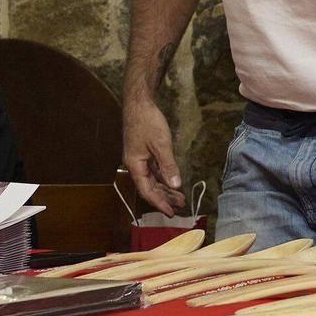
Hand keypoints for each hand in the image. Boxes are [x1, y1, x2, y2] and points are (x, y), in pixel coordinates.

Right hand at [122, 100, 185, 214]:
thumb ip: (168, 166)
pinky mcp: (143, 152)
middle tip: (180, 206)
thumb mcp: (161, 145)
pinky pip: (153, 171)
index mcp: (135, 165)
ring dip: (165, 189)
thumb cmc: (147, 122)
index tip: (171, 213)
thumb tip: (176, 185)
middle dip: (164, 198)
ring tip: (180, 198)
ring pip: (152, 180)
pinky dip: (163, 178)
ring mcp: (139, 159)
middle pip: (149, 188)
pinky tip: (172, 182)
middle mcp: (135, 165)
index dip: (159, 203)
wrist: (139, 103)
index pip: (147, 191)